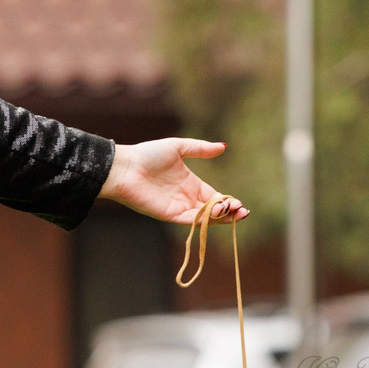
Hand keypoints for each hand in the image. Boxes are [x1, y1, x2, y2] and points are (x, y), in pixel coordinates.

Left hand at [99, 138, 248, 226]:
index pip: (215, 197)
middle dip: (229, 212)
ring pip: (205, 218)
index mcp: (191, 183)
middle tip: (242, 210)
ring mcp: (179, 208)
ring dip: (221, 217)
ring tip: (235, 212)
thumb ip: (200, 149)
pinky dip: (206, 220)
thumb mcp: (178, 147)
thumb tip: (223, 147)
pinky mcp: (170, 215)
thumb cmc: (147, 155)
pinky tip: (218, 213)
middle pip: (213, 210)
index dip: (227, 201)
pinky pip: (192, 221)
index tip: (238, 202)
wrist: (126, 167)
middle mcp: (187, 198)